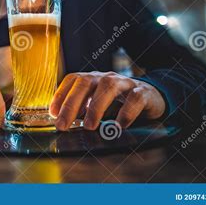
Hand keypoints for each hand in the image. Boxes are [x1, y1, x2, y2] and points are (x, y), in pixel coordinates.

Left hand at [50, 72, 165, 130]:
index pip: (73, 79)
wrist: (152, 97)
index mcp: (94, 79)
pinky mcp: (144, 93)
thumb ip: (81, 110)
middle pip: (86, 82)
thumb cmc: (119, 103)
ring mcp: (126, 83)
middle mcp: (107, 78)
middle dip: (72, 103)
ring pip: (109, 87)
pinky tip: (119, 126)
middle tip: (63, 125)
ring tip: (88, 126)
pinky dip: (126, 112)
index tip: (53, 113)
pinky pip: (135, 98)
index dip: (61, 94)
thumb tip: (62, 122)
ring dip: (96, 107)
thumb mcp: (97, 103)